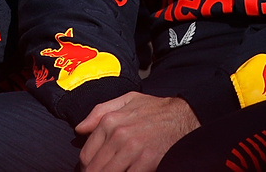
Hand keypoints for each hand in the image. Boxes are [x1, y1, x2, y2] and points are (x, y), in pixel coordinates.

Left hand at [75, 92, 198, 171]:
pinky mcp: (147, 161)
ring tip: (117, 171)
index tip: (92, 170)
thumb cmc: (155, 110)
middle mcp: (119, 135)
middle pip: (94, 169)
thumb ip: (100, 112)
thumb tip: (80, 129)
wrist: (185, 116)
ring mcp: (133, 149)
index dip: (86, 167)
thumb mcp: (128, 100)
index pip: (86, 155)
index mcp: (110, 121)